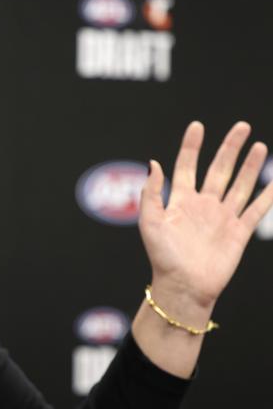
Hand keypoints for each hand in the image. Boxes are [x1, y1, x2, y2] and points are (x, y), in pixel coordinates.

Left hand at [139, 121, 272, 308]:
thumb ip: (151, 193)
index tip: (197, 126)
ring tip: (258, 145)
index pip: (187, 166)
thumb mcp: (150, 222)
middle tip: (242, 126)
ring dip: (249, 165)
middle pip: (219, 169)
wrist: (183, 286)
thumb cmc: (162, 256)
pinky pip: (256, 209)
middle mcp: (203, 205)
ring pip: (239, 184)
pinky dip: (267, 195)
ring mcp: (222, 217)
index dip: (192, 146)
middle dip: (230, 147)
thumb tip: (153, 163)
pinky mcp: (239, 232)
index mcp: (181, 200)